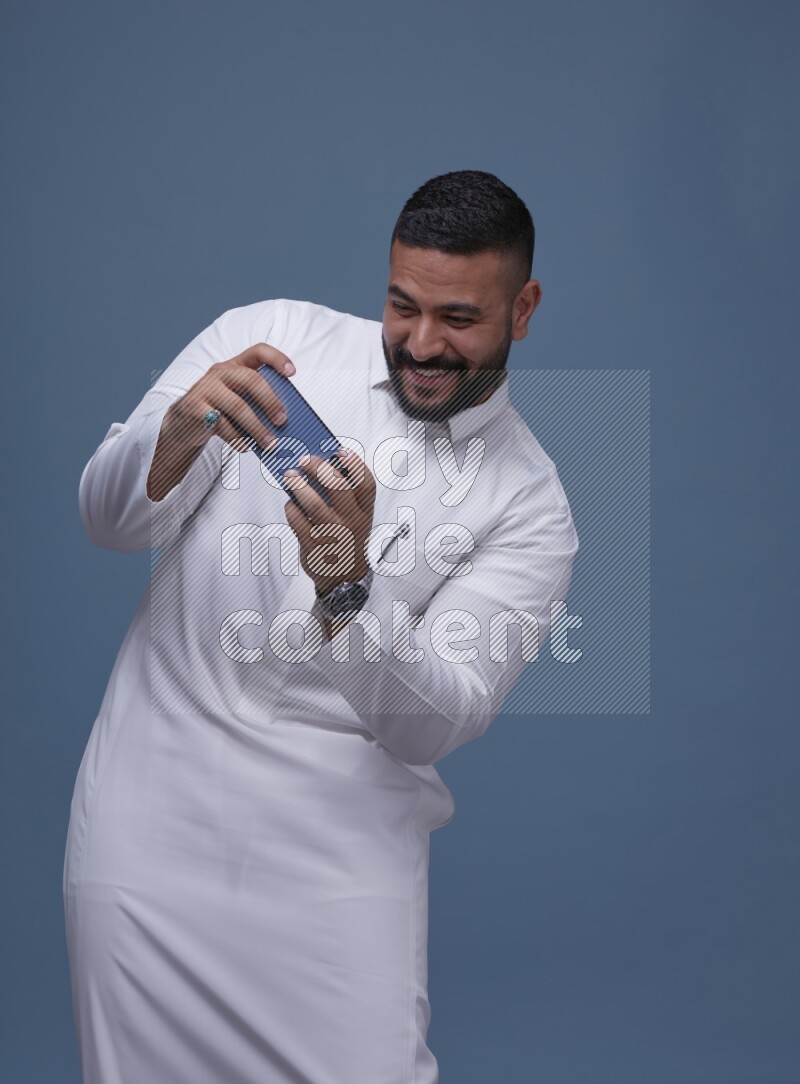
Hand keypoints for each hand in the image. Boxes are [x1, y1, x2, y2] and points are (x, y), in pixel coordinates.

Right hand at [166, 343, 293, 453]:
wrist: (183, 423)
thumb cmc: (220, 411)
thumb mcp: (238, 400)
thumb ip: (257, 403)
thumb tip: (285, 422)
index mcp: (236, 366)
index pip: (258, 351)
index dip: (277, 358)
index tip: (292, 373)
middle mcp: (220, 373)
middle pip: (251, 380)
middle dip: (271, 401)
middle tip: (282, 420)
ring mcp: (206, 389)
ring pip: (238, 406)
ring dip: (257, 427)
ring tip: (270, 443)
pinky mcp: (196, 409)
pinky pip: (222, 424)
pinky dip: (237, 438)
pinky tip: (246, 447)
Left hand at [283, 449, 376, 595]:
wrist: (344, 579)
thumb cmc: (348, 541)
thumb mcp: (356, 519)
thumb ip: (344, 497)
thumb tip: (319, 468)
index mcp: (364, 513)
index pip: (366, 484)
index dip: (355, 465)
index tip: (341, 451)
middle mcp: (351, 523)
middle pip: (339, 488)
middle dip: (319, 468)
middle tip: (305, 459)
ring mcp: (332, 536)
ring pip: (315, 504)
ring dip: (299, 485)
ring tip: (290, 475)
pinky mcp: (313, 546)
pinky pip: (298, 522)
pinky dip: (291, 508)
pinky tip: (290, 502)